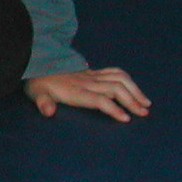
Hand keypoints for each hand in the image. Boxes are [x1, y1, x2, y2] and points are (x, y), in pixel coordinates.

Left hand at [25, 67, 150, 121]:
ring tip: (146, 103)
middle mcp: (87, 82)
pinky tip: (135, 89)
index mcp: (75, 91)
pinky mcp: (93, 71)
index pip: (99, 99)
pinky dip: (128, 80)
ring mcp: (92, 75)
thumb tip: (48, 111)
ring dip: (134, 90)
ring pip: (119, 78)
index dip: (113, 108)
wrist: (37, 63)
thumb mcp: (36, 93)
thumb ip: (43, 102)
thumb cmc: (38, 83)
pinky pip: (114, 72)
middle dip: (132, 100)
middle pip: (115, 88)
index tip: (126, 118)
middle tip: (144, 113)